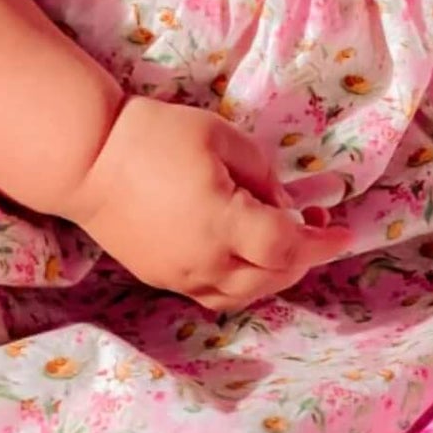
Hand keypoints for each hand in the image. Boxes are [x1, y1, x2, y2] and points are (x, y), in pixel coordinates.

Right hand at [62, 95, 354, 311]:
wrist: (87, 159)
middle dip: (304, 259)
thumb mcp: (224, 139)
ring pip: (244, 295)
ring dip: (275, 276)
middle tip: (317, 226)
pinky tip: (249, 256)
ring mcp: (178, 276)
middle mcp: (203, 261)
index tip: (345, 232)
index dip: (322, 243)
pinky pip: (215, 294)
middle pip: (272, 278)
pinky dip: (244, 284)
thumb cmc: (157, 137)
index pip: (288, 248)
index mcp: (222, 223)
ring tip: (285, 241)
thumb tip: (283, 207)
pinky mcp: (160, 278)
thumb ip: (262, 176)